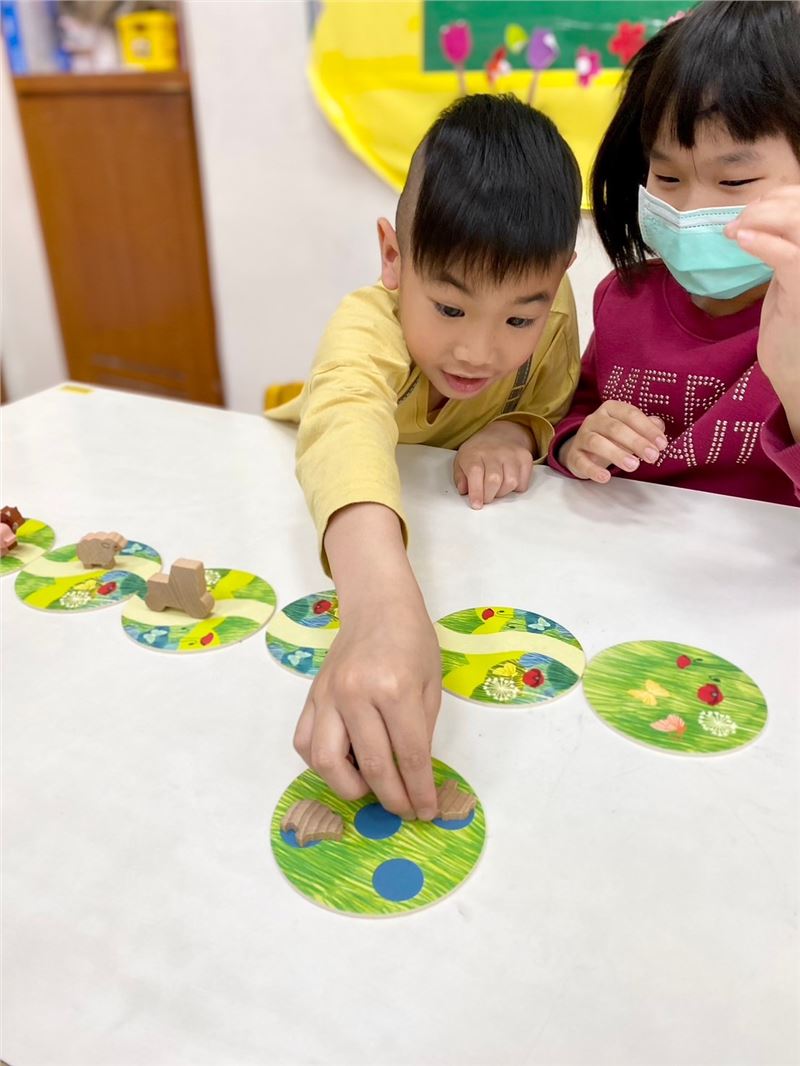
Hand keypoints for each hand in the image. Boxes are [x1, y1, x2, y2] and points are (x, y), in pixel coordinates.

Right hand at [294, 596, 440, 819]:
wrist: (378, 606)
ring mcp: (329, 696)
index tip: (427, 810)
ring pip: (326, 761)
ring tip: (370, 787)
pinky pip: (304, 742)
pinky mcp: (312, 696)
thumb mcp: (432, 684)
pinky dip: (321, 764)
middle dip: (392, 798)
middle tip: (405, 809)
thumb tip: (413, 776)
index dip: (420, 790)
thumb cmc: (412, 641)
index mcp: (395, 689)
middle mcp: (357, 694)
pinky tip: (344, 764)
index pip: (409, 755)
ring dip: (350, 786)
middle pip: (372, 765)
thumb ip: (422, 731)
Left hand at [454, 419, 534, 508]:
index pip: (475, 472)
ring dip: (502, 492)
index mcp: (474, 453)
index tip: (476, 504)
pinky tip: (507, 482)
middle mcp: (494, 451)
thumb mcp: (461, 461)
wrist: (501, 434)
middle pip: (494, 480)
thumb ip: (460, 477)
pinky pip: (523, 483)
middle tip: (486, 498)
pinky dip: (516, 488)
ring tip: (496, 489)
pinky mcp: (525, 458)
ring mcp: (511, 453)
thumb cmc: (478, 452)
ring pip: (511, 482)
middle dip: (489, 496)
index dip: (476, 491)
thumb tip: (464, 490)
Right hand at [558, 401, 667, 482]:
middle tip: (653, 456)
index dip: (647, 428)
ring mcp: (582, 437)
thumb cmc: (612, 438)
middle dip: (636, 442)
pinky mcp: (573, 455)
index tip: (662, 444)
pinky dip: (593, 470)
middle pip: (614, 428)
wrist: (582, 450)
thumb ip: (646, 427)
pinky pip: (581, 462)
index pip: (630, 414)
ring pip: (596, 442)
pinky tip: (606, 477)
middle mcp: (594, 419)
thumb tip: (659, 426)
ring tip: (634, 466)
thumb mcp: (630, 430)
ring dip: (616, 454)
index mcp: (611, 409)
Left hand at [726, 186, 799, 440]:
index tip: (751, 209)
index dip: (782, 195)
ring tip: (736, 231)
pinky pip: (788, 257)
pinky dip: (762, 242)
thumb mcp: (791, 275)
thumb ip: (786, 243)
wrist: (794, 370)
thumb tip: (765, 211)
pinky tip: (741, 240)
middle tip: (737, 222)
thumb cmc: (792, 325)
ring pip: (799, 222)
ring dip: (762, 218)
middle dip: (768, 205)